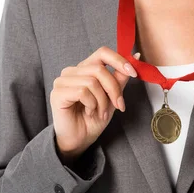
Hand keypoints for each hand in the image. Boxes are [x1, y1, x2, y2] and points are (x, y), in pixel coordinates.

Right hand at [51, 46, 140, 162]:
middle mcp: (72, 71)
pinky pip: (82, 92)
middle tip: (118, 105)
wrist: (79, 140)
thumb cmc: (93, 119)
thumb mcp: (112, 97)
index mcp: (85, 69)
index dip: (119, 60)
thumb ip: (120, 78)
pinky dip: (91, 105)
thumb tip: (136, 56)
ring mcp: (62, 81)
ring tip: (100, 112)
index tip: (133, 73)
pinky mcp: (58, 93)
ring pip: (92, 82)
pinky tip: (88, 112)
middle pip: (100, 69)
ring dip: (102, 101)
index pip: (102, 52)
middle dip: (114, 89)